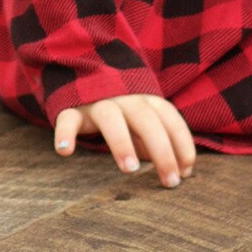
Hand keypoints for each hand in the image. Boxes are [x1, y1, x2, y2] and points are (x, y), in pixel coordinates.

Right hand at [53, 95, 195, 187]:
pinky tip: (65, 151)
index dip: (182, 144)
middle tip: (169, 182)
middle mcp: (125, 98)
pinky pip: (67, 119)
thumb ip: (159, 141)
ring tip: (130, 169)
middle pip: (146, 120)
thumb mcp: (143, 120)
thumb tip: (181, 171)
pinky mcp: (71, 108)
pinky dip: (65, 133)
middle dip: (161, 150)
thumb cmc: (121, 107)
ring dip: (122, 142)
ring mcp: (97, 101)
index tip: (186, 172)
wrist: (83, 70)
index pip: (170, 119)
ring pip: (110, 118)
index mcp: (146, 100)